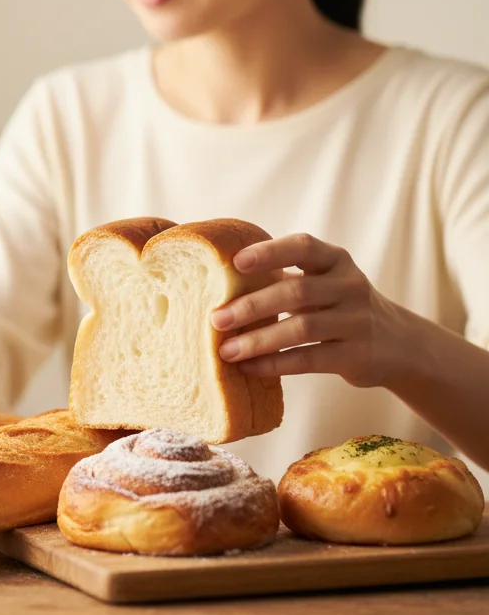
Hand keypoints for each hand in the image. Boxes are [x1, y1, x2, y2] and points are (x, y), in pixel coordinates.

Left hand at [209, 232, 411, 388]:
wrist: (398, 343)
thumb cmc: (338, 305)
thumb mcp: (324, 281)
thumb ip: (285, 276)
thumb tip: (216, 281)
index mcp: (335, 260)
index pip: (303, 246)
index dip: (270, 252)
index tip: (236, 261)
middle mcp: (350, 286)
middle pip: (296, 292)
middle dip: (252, 305)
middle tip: (216, 319)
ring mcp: (357, 321)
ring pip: (302, 329)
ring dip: (258, 340)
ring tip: (225, 351)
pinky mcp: (357, 356)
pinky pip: (309, 360)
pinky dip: (275, 364)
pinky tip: (248, 367)